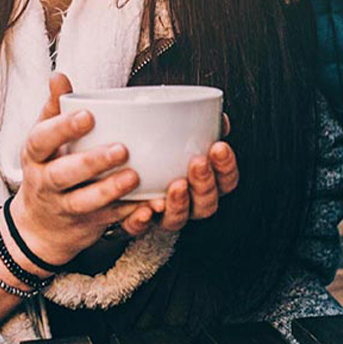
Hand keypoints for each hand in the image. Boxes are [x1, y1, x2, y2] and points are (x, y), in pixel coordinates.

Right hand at [10, 73, 150, 267]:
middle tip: (122, 148)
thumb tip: (57, 76)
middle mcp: (45, 183)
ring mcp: (64, 207)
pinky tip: (149, 203)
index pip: (41, 140)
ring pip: (85, 202)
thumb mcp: (43, 140)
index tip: (88, 116)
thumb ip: (54, 109)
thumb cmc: (47, 169)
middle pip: (64, 174)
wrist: (38, 227)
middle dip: (92, 162)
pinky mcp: (86, 225)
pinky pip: (108, 220)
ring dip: (110, 190)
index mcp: (35, 156)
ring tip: (134, 176)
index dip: (63, 128)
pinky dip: (129, 213)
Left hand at [145, 115, 239, 231]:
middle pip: (207, 204)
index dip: (226, 167)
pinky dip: (143, 221)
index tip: (219, 147)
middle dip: (205, 183)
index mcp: (203, 181)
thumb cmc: (155, 145)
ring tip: (176, 185)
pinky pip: (140, 228)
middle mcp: (187, 202)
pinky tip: (144, 209)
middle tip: (198, 161)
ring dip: (180, 204)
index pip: (226, 181)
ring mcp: (162, 214)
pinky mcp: (136, 221)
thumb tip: (217, 116)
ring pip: (178, 219)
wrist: (116, 165)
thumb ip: (200, 124)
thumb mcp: (178, 129)